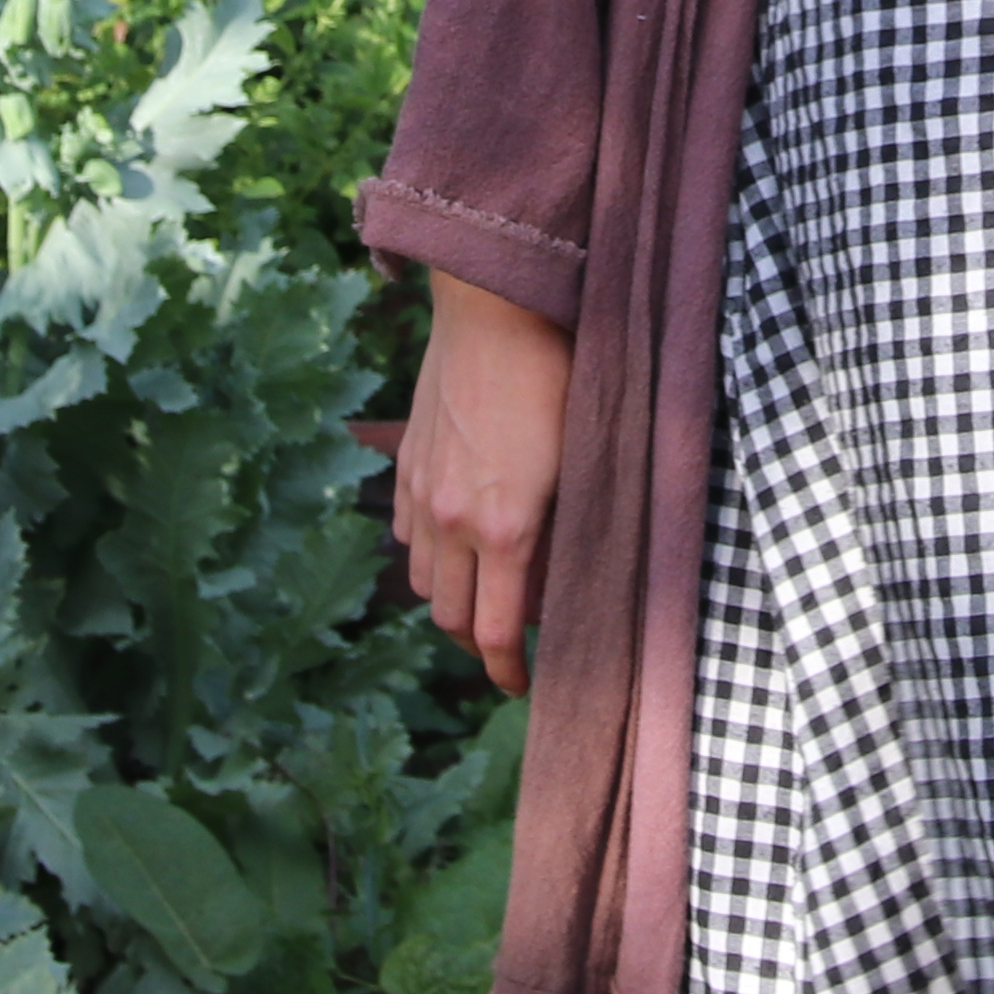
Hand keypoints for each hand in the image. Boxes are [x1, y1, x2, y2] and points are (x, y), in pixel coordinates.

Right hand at [393, 268, 576, 695]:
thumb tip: (573, 577)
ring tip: (483, 598)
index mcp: (507, 528)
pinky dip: (427, 555)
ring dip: (450, 601)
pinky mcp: (410, 463)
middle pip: (452, 618)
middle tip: (508, 650)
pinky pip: (407, 534)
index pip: (495, 631)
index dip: (508, 670)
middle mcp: (455, 520)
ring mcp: (424, 491)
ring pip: (422, 580)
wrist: (497, 309)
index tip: (524, 685)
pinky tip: (452, 545)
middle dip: (479, 646)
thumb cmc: (562, 375)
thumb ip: (573, 527)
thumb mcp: (586, 459)